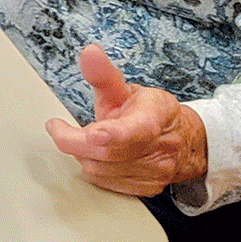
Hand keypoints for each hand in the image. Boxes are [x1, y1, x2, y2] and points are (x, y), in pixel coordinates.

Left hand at [45, 45, 208, 196]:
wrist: (184, 141)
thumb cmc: (151, 112)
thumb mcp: (127, 89)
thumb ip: (104, 75)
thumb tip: (89, 53)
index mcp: (155, 116)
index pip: (137, 129)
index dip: (114, 133)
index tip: (94, 132)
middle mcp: (159, 148)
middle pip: (109, 153)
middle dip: (75, 141)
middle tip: (57, 128)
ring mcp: (155, 172)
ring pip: (103, 170)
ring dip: (83, 154)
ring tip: (84, 138)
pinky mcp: (147, 189)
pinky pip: (107, 183)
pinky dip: (95, 169)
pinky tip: (96, 155)